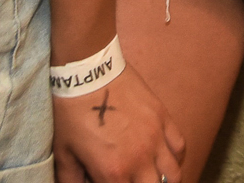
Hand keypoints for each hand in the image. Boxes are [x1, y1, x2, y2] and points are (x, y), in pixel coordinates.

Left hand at [53, 66, 184, 182]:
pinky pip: (179, 146)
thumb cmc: (72, 112)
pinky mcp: (162, 118)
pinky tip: (166, 160)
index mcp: (113, 172)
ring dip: (165, 181)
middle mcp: (140, 159)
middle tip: (131, 180)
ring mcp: (155, 138)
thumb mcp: (63, 153)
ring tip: (154, 178)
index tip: (108, 180)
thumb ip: (71, 179)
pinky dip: (175, 159)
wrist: (88, 72)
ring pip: (174, 175)